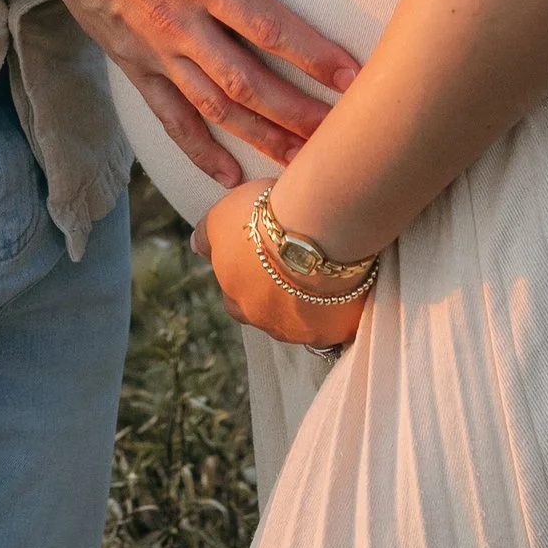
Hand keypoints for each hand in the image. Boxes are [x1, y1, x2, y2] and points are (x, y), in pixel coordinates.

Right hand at [48, 0, 358, 188]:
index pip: (268, 27)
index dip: (313, 55)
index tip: (354, 79)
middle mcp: (181, 24)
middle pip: (247, 82)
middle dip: (296, 114)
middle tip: (341, 136)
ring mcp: (156, 51)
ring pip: (215, 108)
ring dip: (260, 139)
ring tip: (302, 164)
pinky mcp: (134, 66)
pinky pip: (170, 118)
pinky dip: (199, 150)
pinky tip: (228, 175)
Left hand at [198, 184, 371, 348]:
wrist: (319, 225)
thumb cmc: (267, 217)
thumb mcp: (222, 216)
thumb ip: (206, 236)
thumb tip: (196, 247)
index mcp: (238, 299)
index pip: (236, 298)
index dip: (249, 278)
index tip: (264, 259)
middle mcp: (268, 322)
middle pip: (270, 315)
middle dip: (278, 298)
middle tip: (295, 267)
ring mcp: (306, 331)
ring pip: (306, 324)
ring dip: (312, 305)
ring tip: (328, 272)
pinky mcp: (340, 329)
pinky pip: (342, 324)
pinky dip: (345, 310)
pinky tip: (351, 286)